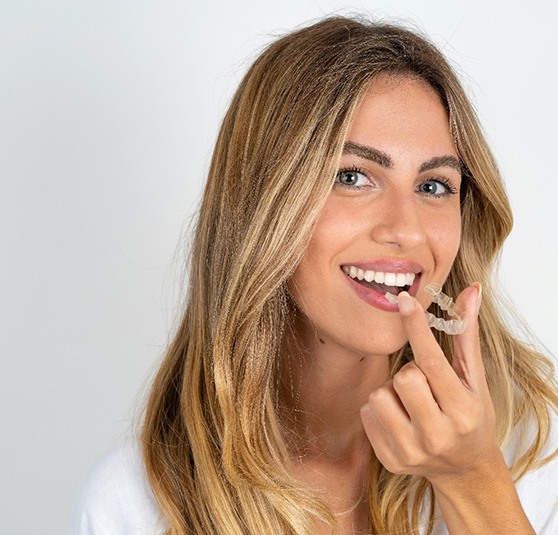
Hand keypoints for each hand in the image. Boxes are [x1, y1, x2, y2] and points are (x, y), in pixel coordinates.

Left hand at [360, 283, 500, 485]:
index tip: (404, 300)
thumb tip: (470, 292)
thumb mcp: (475, 381)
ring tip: (411, 404)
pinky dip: (380, 409)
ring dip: (391, 392)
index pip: (432, 362)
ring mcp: (411, 451)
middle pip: (402, 378)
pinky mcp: (390, 459)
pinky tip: (400, 418)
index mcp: (462, 412)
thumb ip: (466, 336)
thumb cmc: (472, 418)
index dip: (416, 327)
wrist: (464, 470)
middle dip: (409, 373)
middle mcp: (437, 435)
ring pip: (379, 395)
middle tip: (424, 385)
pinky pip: (367, 413)